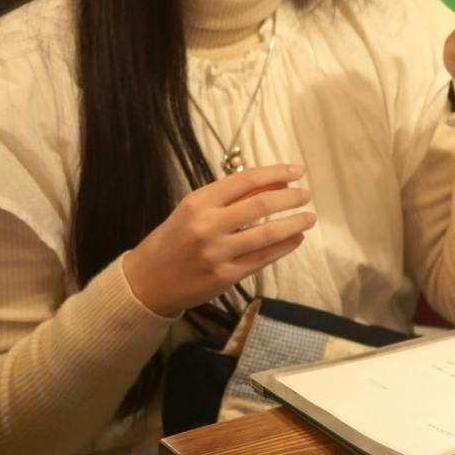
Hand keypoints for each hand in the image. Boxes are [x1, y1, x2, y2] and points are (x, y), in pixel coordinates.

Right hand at [121, 165, 314, 316]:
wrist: (146, 282)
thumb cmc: (173, 240)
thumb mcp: (193, 210)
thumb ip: (231, 197)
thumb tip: (277, 183)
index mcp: (197, 203)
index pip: (245, 180)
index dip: (276, 173)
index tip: (298, 172)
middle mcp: (207, 226)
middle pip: (262, 205)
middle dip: (291, 198)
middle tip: (307, 196)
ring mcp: (217, 253)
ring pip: (268, 234)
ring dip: (295, 223)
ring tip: (309, 218)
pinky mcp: (226, 276)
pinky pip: (264, 258)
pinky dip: (285, 246)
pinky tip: (296, 238)